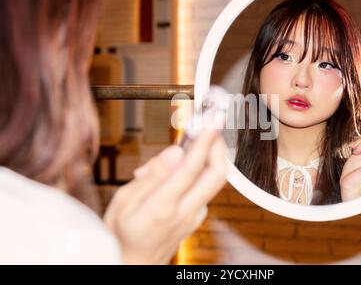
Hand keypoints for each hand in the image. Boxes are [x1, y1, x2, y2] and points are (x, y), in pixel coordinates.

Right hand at [103, 129, 226, 263]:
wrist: (133, 264)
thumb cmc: (121, 233)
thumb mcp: (123, 202)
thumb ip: (151, 176)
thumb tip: (175, 151)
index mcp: (163, 207)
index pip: (191, 167)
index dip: (205, 139)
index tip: (215, 118)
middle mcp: (186, 212)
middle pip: (217, 173)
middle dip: (218, 144)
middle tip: (209, 123)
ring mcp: (196, 215)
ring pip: (212, 178)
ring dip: (204, 155)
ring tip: (181, 145)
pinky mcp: (198, 216)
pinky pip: (202, 186)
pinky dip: (195, 170)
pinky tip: (174, 169)